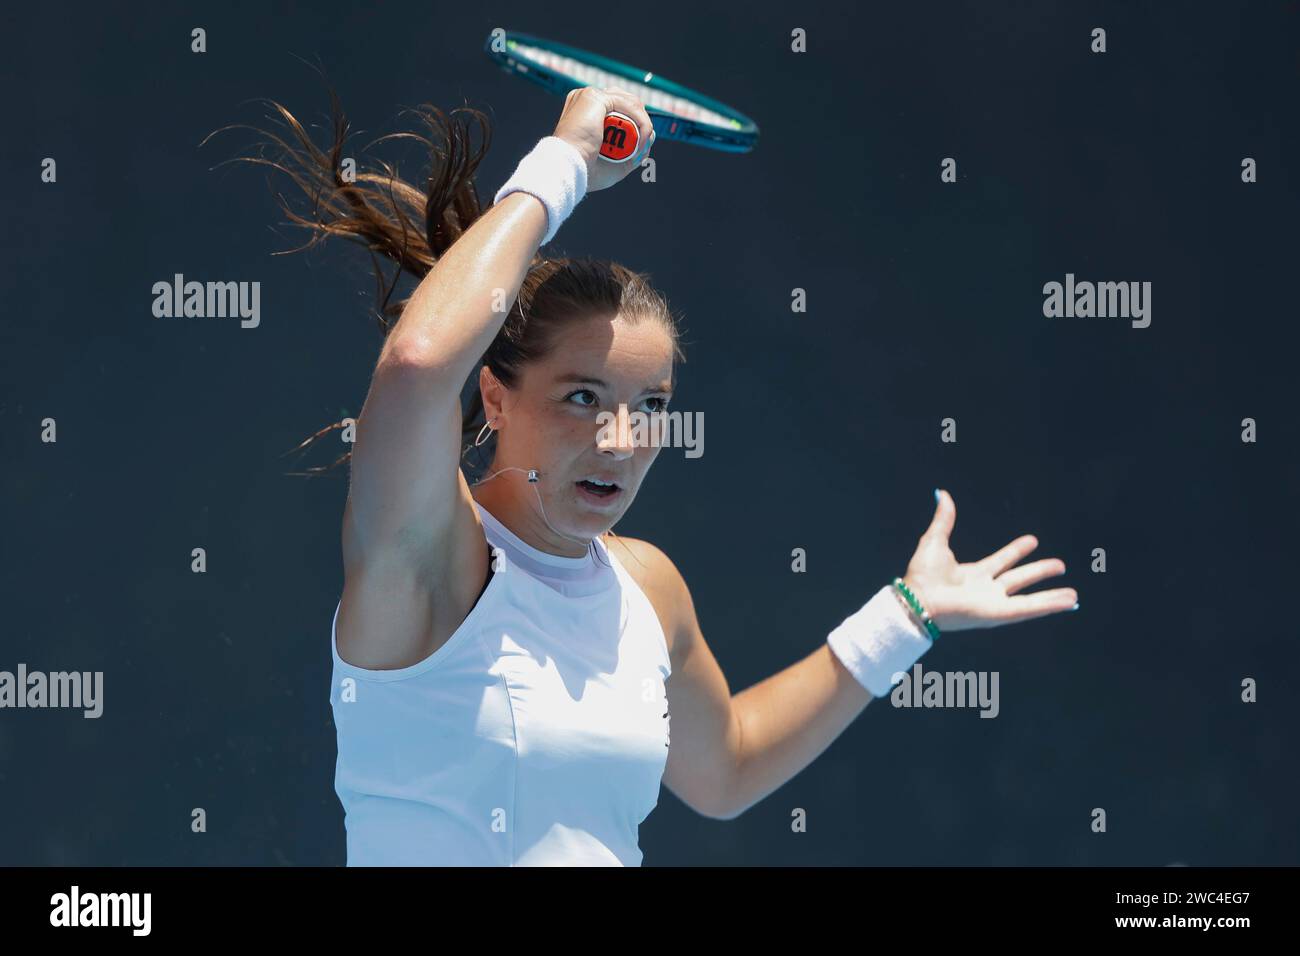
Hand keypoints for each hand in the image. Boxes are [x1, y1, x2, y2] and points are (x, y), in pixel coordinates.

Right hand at [552, 86, 655, 192]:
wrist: (568, 169)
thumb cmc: (585, 171)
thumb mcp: (614, 163)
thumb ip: (632, 150)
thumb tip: (651, 136)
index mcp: (584, 112)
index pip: (618, 109)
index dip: (634, 124)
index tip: (640, 145)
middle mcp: (585, 99)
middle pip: (626, 101)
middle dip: (641, 122)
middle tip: (644, 144)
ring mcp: (589, 96)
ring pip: (630, 103)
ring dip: (643, 124)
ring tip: (643, 146)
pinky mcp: (595, 97)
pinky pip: (629, 106)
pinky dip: (641, 123)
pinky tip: (642, 140)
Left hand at [901, 489, 1077, 631]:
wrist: (918, 598)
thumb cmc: (922, 575)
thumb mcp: (935, 540)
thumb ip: (944, 519)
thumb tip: (941, 494)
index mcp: (972, 575)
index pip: (1001, 561)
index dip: (1016, 551)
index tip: (1033, 540)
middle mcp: (985, 591)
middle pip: (1019, 580)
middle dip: (1039, 572)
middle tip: (1060, 565)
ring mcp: (994, 603)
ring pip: (1029, 599)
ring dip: (1051, 596)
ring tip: (1073, 595)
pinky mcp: (999, 614)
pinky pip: (1029, 609)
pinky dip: (1049, 605)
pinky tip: (1068, 601)